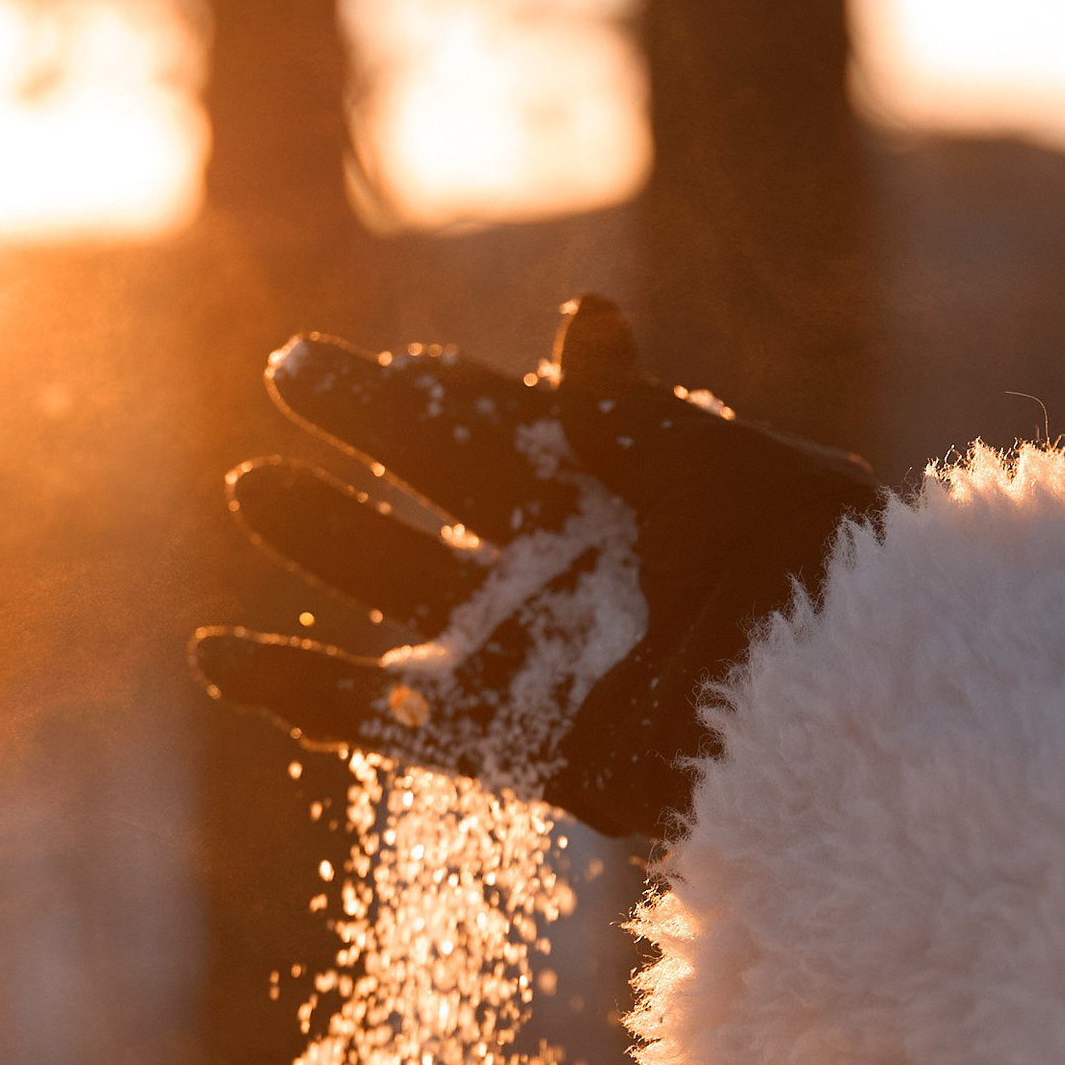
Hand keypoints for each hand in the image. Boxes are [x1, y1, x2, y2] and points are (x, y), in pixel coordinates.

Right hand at [190, 295, 883, 840]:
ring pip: (394, 585)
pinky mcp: (507, 745)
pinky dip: (300, 691)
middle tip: (283, 372)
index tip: (373, 358)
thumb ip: (648, 423)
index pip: (500, 422)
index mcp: (619, 488)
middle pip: (429, 488)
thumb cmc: (821, 595)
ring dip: (319, 536)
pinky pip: (384, 718)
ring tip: (250, 488)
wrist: (844, 731)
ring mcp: (527, 653)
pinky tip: (220, 658)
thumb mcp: (745, 486)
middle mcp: (560, 565)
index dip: (433, 387)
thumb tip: (585, 320)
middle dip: (357, 434)